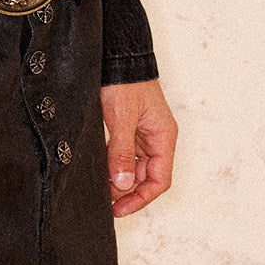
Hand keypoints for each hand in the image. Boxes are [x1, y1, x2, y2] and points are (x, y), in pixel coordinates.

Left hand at [100, 78, 177, 216]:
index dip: (141, 198)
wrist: (118, 55)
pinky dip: (115, 165)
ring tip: (101, 189)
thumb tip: (123, 185)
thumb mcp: (121, 118)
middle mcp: (157, 138)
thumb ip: (122, 152)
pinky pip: (126, 155)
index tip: (119, 209)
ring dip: (120, 180)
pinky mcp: (130, 128)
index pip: (160, 180)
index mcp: (164, 137)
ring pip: (135, 168)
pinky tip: (100, 170)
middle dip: (128, 192)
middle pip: (147, 177)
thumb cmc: (125, 82)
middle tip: (104, 201)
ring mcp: (144, 134)